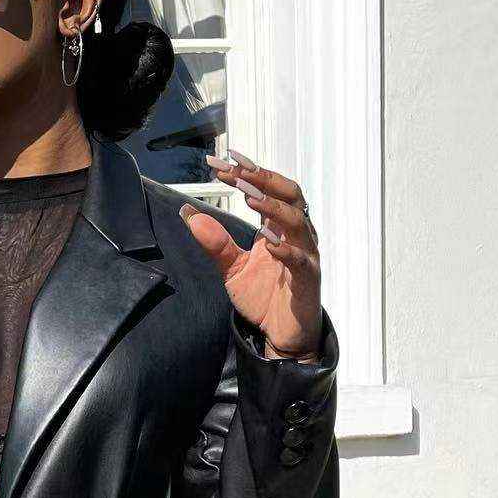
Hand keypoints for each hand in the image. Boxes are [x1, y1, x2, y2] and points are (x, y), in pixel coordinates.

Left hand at [179, 150, 323, 357]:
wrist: (280, 334)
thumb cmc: (264, 297)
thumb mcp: (232, 268)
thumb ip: (215, 242)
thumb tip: (188, 213)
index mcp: (278, 227)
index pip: (267, 190)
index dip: (248, 174)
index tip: (221, 163)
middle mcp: (296, 235)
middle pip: (290, 195)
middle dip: (264, 180)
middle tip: (239, 171)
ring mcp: (305, 256)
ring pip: (298, 223)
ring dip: (274, 208)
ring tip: (251, 199)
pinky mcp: (308, 280)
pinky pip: (301, 261)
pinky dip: (286, 250)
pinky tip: (269, 243)